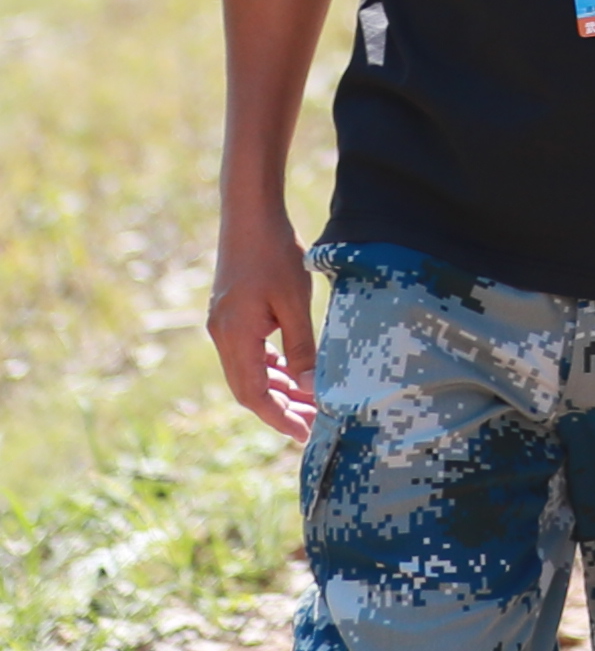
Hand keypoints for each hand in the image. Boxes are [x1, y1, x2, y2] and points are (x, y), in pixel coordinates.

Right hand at [207, 200, 319, 442]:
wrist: (248, 216)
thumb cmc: (274, 254)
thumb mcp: (295, 302)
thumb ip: (302, 346)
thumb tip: (311, 387)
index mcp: (234, 337)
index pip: (254, 394)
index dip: (279, 417)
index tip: (305, 434)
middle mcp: (223, 336)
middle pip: (250, 388)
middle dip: (282, 409)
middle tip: (316, 424)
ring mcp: (225, 326)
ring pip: (251, 372)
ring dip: (279, 389)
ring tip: (312, 403)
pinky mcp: (232, 316)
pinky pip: (251, 353)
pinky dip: (273, 367)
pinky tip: (295, 374)